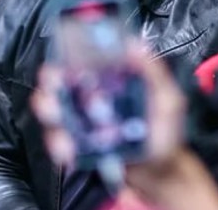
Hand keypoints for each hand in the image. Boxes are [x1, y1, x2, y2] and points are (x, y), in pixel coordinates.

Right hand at [31, 46, 185, 168]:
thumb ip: (153, 71)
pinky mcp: (80, 147)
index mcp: (110, 83)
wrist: (162, 171)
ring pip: (54, 115)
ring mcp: (84, 124)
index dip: (67, 57)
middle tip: (54, 88)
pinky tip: (69, 150)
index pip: (82, 63)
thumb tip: (135, 45)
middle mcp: (92, 101)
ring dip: (52, 118)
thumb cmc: (166, 133)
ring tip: (64, 125)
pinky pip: (61, 144)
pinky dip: (60, 146)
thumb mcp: (167, 98)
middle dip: (50, 85)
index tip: (63, 58)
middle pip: (59, 86)